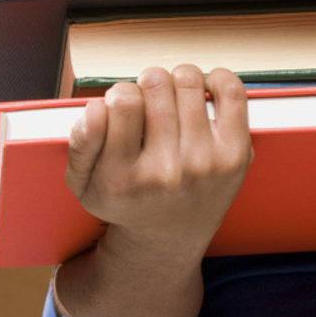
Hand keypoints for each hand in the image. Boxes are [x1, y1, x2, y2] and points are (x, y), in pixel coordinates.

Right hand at [65, 65, 253, 256]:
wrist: (170, 236)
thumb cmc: (128, 200)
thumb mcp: (85, 184)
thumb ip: (81, 142)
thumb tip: (96, 107)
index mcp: (122, 177)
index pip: (121, 101)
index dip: (121, 94)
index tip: (124, 108)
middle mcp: (166, 172)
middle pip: (156, 84)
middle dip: (148, 84)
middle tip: (150, 104)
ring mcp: (204, 163)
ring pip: (188, 80)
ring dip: (178, 81)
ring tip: (174, 102)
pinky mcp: (234, 156)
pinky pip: (231, 91)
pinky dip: (217, 79)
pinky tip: (205, 93)